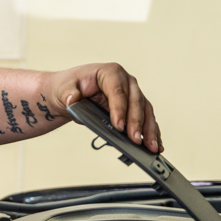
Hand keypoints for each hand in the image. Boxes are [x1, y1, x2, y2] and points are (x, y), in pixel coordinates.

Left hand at [43, 63, 161, 152]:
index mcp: (110, 72)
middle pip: (136, 102)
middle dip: (136, 123)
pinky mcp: (136, 107)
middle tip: (135, 140)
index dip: (119, 109)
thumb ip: (69, 93)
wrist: (71, 92)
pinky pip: (147, 119)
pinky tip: (156, 146)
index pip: (118, 91)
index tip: (118, 126)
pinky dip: (152, 132)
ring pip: (146, 111)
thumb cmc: (70, 87)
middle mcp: (126, 81)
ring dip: (149, 130)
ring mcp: (133, 94)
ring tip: (151, 147)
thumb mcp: (64, 88)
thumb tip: (72, 100)